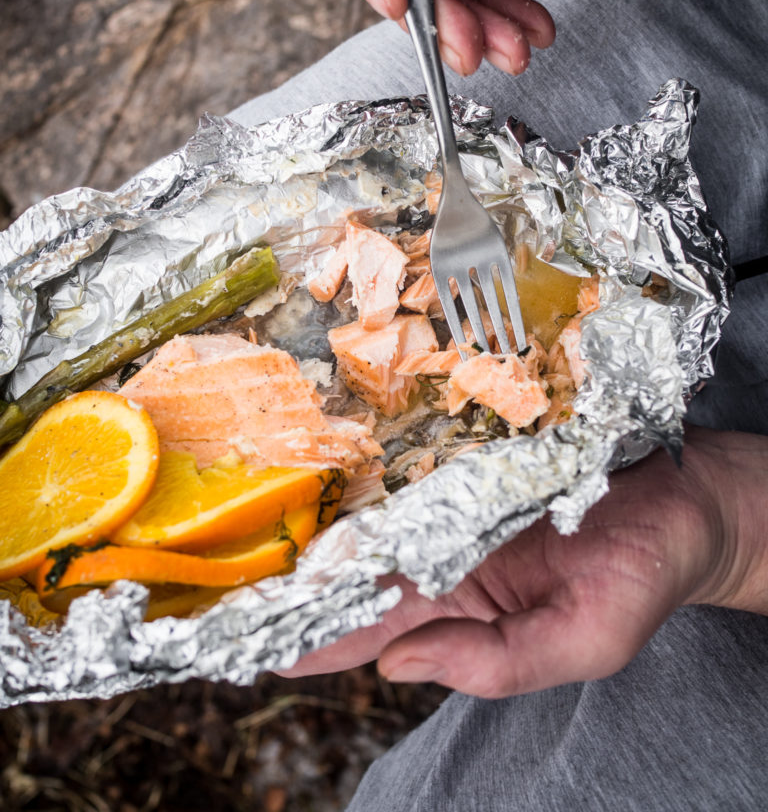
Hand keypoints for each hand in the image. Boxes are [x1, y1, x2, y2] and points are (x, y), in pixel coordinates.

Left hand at [283, 426, 767, 697]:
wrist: (683, 503)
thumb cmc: (641, 580)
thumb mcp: (580, 643)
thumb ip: (493, 665)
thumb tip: (393, 667)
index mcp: (458, 612)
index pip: (364, 632)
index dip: (304, 639)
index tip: (239, 641)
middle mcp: (441, 556)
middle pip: (352, 568)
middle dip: (290, 572)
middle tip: (218, 565)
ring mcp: (449, 501)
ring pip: (369, 511)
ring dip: (315, 514)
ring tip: (246, 506)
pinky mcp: (466, 456)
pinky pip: (407, 462)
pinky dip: (367, 465)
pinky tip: (323, 452)